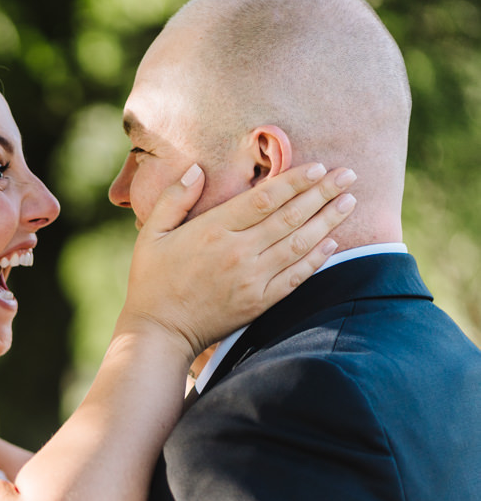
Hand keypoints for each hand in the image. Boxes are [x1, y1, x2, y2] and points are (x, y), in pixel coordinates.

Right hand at [120, 161, 357, 357]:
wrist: (159, 333)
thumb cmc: (151, 282)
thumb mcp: (151, 235)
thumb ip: (174, 199)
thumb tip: (196, 169)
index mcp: (213, 231)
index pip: (264, 199)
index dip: (294, 181)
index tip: (317, 167)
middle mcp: (238, 252)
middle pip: (290, 216)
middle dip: (323, 193)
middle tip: (348, 175)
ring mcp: (252, 279)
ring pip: (299, 243)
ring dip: (328, 221)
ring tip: (349, 202)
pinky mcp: (259, 302)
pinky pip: (296, 276)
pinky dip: (317, 258)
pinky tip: (333, 242)